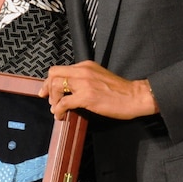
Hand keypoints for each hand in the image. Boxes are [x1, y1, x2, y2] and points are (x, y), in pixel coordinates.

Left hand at [39, 60, 157, 120]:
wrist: (135, 96)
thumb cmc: (120, 91)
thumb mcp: (99, 77)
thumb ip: (84, 79)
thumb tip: (70, 90)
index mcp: (85, 66)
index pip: (60, 69)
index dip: (50, 80)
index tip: (47, 90)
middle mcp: (83, 71)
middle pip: (54, 74)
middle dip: (47, 87)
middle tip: (48, 100)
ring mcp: (84, 83)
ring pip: (56, 86)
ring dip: (53, 99)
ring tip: (56, 109)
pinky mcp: (87, 97)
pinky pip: (64, 103)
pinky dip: (58, 110)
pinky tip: (60, 115)